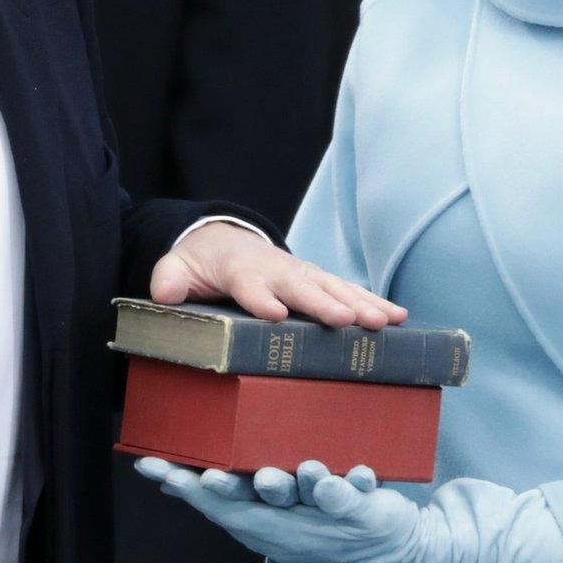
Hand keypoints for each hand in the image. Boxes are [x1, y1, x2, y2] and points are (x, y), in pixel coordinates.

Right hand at [135, 458, 417, 562]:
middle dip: (232, 490)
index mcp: (260, 519)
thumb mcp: (267, 511)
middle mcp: (287, 520)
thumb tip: (170, 479)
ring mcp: (324, 518)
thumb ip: (226, 495)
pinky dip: (354, 485)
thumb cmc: (316, 518)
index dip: (186, 486)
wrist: (388, 549)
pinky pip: (356, 498)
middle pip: (254, 506)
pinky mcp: (361, 513)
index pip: (216, 504)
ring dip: (297, 483)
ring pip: (305, 498)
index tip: (153, 467)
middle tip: (211, 477)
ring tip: (293, 467)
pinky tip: (356, 472)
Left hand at [151, 223, 406, 328]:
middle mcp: (277, 269)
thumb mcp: (175, 268)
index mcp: (241, 269)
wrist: (223, 240)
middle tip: (347, 321)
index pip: (250, 284)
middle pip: (302, 287)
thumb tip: (164, 293)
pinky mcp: (317, 281)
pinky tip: (398, 317)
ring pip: (333, 288)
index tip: (275, 314)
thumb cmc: (200, 263)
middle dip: (325, 303)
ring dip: (360, 304)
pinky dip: (373, 302)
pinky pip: (347, 291)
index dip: (261, 298)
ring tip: (385, 322)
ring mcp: (301, 274)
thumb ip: (169, 279)